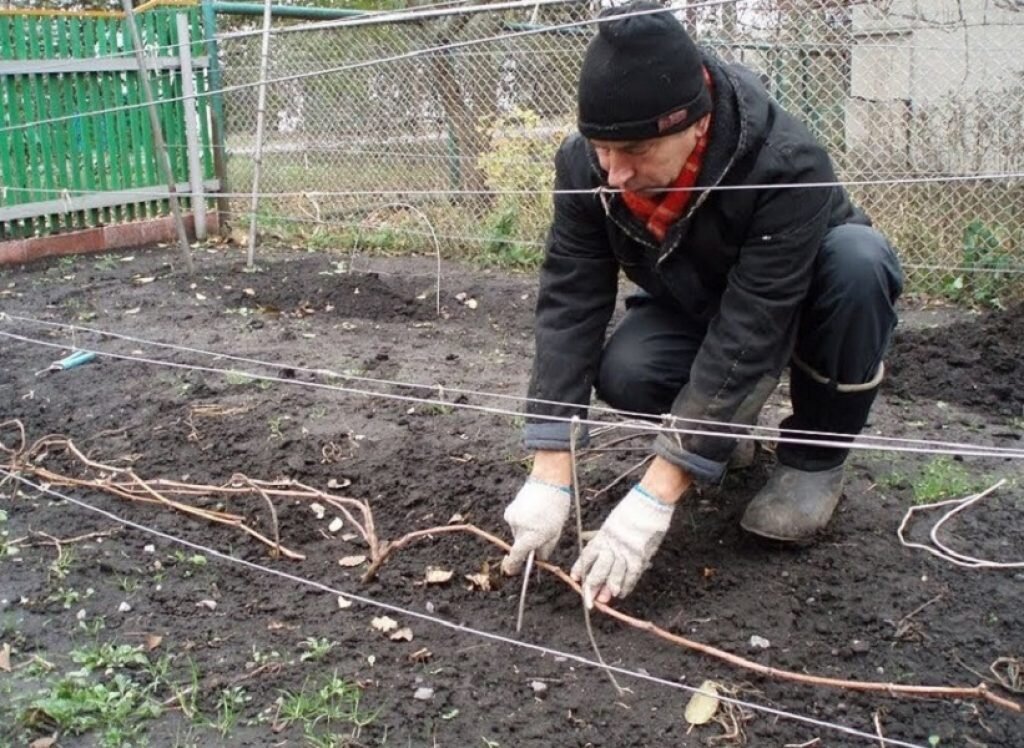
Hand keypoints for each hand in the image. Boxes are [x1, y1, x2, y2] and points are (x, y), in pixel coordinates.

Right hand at [501, 478, 570, 575]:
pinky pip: (514, 522)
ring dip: (525, 531)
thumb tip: (540, 558)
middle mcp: (520, 528)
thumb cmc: (557, 505)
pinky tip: (531, 512)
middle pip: (520, 544)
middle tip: (541, 535)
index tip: (512, 571)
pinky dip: (521, 522)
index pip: (517, 556)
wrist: (548, 480)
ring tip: (539, 518)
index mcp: (533, 535)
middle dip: (527, 544)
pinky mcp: (509, 510)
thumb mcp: (557, 530)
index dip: (513, 566)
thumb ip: (547, 547)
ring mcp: (513, 519)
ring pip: (517, 533)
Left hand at [571, 485, 674, 606]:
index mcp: (604, 534)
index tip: (575, 578)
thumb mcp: (612, 520)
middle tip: (590, 599)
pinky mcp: (640, 552)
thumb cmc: (633, 508)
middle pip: (599, 567)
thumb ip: (602, 533)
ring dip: (609, 587)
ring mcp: (626, 548)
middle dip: (593, 584)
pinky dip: (627, 584)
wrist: (651, 500)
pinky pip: (631, 572)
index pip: (588, 553)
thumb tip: (586, 537)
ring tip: (604, 599)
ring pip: (614, 572)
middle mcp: (612, 543)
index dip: (581, 567)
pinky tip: (622, 593)